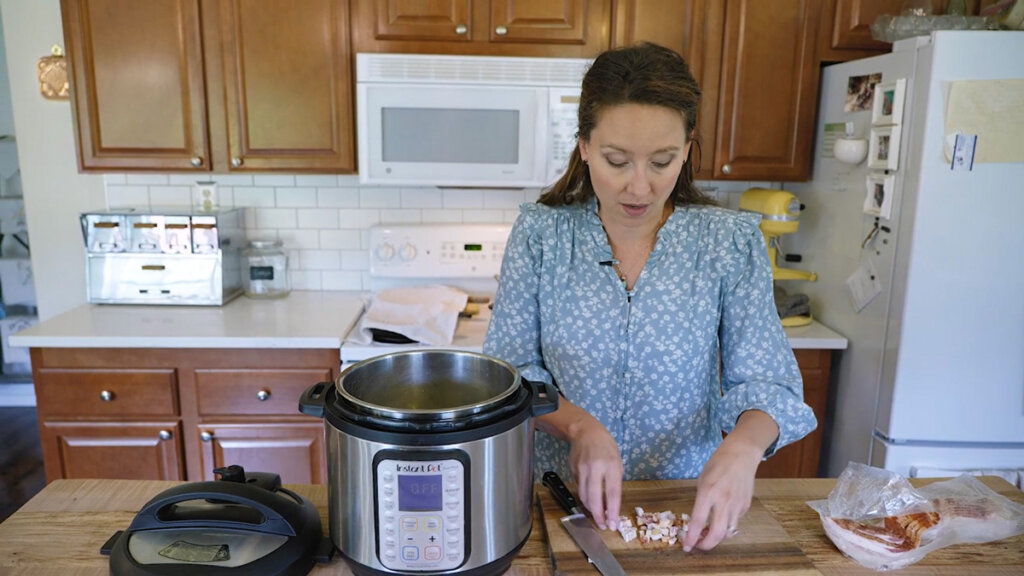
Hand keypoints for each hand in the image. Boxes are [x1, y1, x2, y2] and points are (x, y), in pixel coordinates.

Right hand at [566, 414, 623, 530]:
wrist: (585, 431)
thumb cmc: (606, 447)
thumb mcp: (617, 461)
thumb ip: (614, 482)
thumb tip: (611, 505)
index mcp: (612, 466)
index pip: (612, 494)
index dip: (612, 512)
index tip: (613, 524)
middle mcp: (596, 468)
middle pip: (594, 498)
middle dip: (598, 516)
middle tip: (602, 525)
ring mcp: (582, 469)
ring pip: (584, 496)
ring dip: (590, 509)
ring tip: (597, 516)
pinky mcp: (573, 470)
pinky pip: (579, 488)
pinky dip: (584, 497)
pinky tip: (589, 501)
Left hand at [682, 409, 777, 551]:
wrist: (742, 455)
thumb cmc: (717, 464)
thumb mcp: (702, 480)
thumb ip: (701, 501)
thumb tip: (698, 521)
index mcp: (708, 492)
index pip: (698, 521)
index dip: (691, 537)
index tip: (686, 546)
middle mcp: (724, 501)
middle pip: (717, 533)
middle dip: (706, 545)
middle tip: (698, 546)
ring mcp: (737, 505)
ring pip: (728, 532)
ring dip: (717, 537)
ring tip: (708, 534)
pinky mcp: (746, 506)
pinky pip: (735, 522)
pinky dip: (726, 524)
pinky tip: (721, 516)